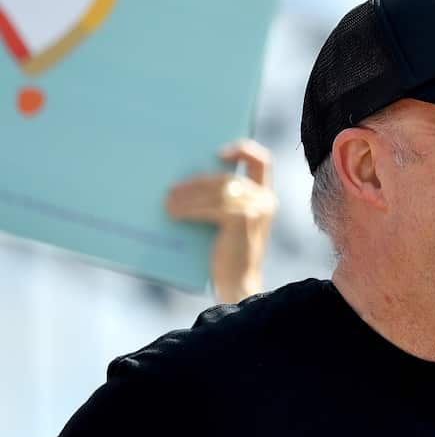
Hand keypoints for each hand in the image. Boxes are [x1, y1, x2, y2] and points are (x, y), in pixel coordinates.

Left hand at [166, 139, 276, 303]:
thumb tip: (183, 182)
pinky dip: (190, 208)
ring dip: (189, 194)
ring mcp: (257, 209)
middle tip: (172, 187)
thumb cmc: (227, 256)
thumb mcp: (228, 224)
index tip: (217, 153)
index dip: (242, 149)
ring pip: (219, 188)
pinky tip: (174, 213)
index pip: (262, 160)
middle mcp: (266, 199)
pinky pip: (213, 205)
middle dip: (197, 180)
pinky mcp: (244, 220)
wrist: (238, 287)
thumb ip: (221, 202)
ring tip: (167, 201)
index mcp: (264, 196)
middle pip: (228, 176)